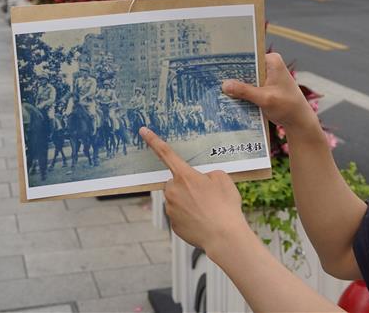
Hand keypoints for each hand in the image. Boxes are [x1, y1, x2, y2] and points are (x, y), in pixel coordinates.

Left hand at [140, 127, 248, 249]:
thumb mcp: (222, 179)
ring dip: (188, 201)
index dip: (153, 141)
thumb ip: (208, 174)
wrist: (224, 237)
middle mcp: (173, 191)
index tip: (142, 130)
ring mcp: (171, 209)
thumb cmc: (225, 206)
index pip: (166, 153)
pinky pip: (180, 215)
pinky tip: (203, 221)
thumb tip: (201, 180)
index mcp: (184, 176)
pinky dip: (190, 216)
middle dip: (186, 185)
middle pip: (175, 182)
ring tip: (208, 210)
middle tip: (206, 195)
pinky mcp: (173, 225)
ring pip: (177, 199)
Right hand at [222, 52, 315, 131]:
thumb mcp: (265, 98)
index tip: (216, 64)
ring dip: (235, 85)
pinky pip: (248, 87)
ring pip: (246, 78)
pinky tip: (227, 97)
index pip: (248, 56)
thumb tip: (225, 85)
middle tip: (212, 78)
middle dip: (232, 75)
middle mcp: (268, 65)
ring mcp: (266, 76)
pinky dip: (241, 92)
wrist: (298, 120)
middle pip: (245, 68)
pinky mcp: (263, 87)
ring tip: (216, 88)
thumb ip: (245, 91)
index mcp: (272, 61)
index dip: (233, 61)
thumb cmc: (287, 106)